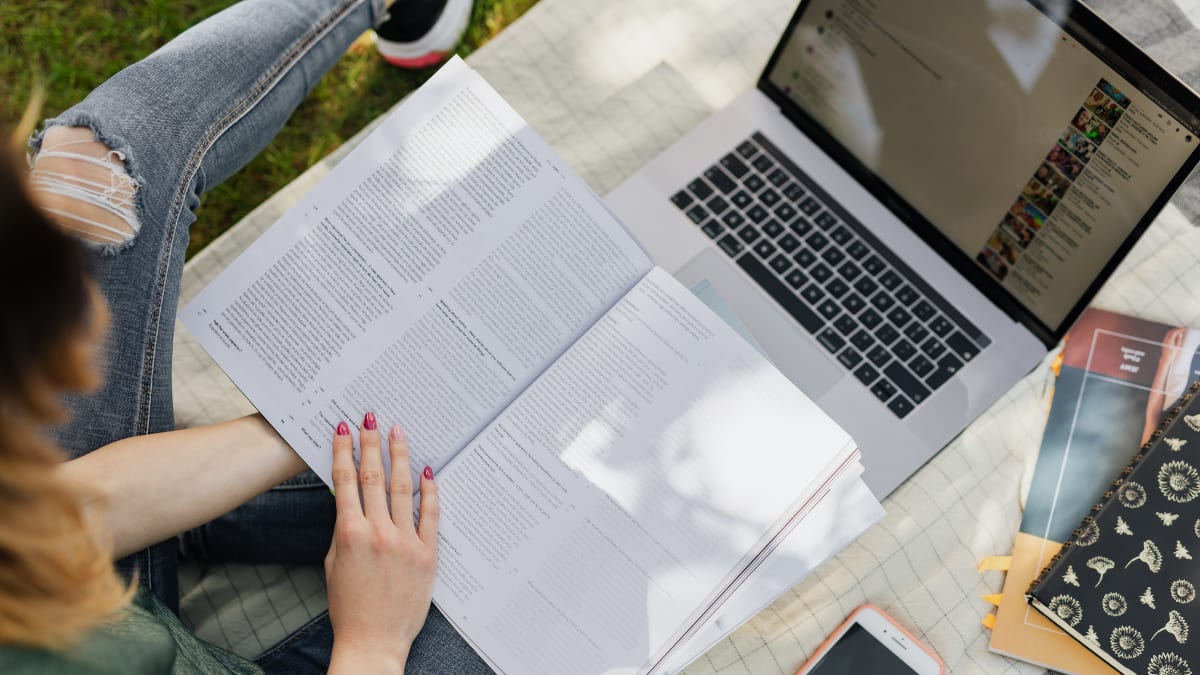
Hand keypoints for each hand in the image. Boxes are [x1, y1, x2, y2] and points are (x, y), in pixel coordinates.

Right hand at [326, 412, 438, 673]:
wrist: (373, 641)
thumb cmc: (349, 607)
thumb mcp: (335, 564)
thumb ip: (344, 530)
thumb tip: (351, 501)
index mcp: (349, 534)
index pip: (345, 482)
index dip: (342, 452)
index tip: (342, 429)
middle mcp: (378, 532)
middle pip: (373, 477)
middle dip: (369, 443)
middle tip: (369, 417)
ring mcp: (405, 541)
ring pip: (402, 488)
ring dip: (398, 456)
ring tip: (397, 432)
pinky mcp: (427, 553)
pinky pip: (430, 514)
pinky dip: (429, 490)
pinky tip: (427, 469)